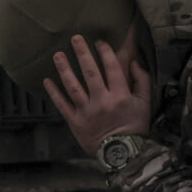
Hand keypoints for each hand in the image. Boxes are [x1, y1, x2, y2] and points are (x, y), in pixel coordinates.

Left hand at [44, 34, 150, 154]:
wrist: (122, 153)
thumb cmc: (134, 126)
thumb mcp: (145, 104)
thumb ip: (142, 81)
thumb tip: (134, 62)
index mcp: (120, 96)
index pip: (112, 68)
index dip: (105, 52)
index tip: (99, 41)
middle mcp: (102, 102)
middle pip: (90, 73)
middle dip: (82, 53)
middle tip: (75, 38)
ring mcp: (87, 112)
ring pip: (73, 86)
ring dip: (64, 69)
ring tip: (57, 55)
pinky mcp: (75, 122)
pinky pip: (62, 105)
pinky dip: (54, 93)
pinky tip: (46, 80)